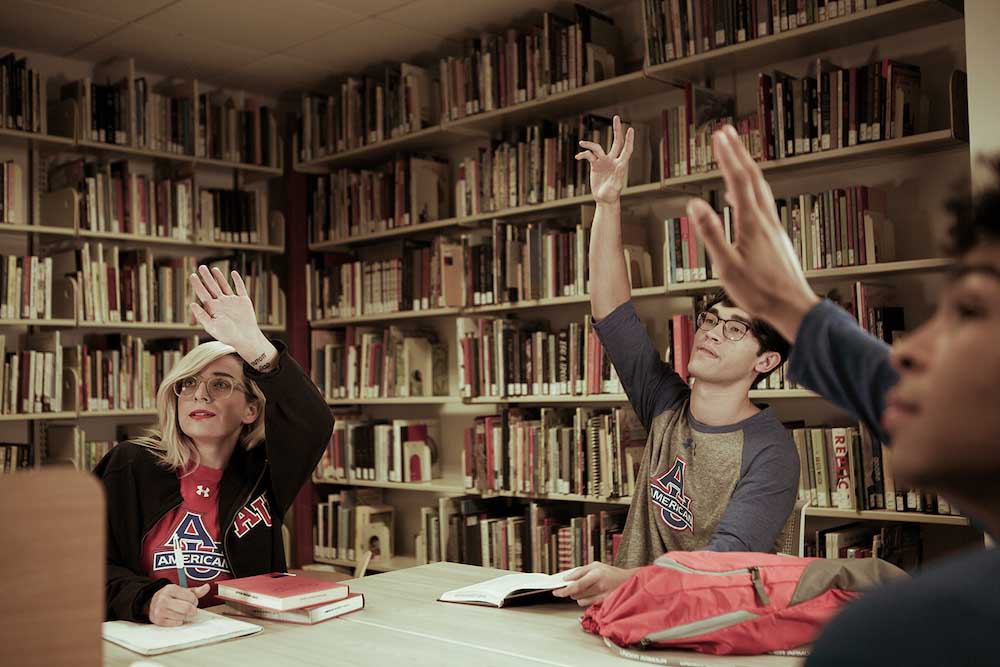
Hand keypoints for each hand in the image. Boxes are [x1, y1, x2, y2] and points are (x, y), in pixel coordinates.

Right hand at [146, 583, 209, 626]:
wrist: (151, 603)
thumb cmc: (169, 597)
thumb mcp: (181, 591)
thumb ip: (195, 591)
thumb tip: (207, 587)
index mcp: (170, 589)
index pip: (191, 597)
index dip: (195, 600)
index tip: (192, 601)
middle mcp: (163, 599)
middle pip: (187, 608)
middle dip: (192, 609)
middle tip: (190, 608)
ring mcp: (159, 611)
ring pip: (182, 617)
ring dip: (185, 616)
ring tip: (180, 611)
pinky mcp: (158, 621)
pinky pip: (176, 623)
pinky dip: (179, 621)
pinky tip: (175, 616)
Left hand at [189, 266, 276, 370]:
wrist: (245, 339)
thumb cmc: (227, 336)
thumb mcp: (212, 327)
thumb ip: (201, 316)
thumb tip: (192, 304)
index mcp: (212, 308)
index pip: (202, 293)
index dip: (197, 284)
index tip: (192, 275)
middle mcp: (221, 303)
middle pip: (212, 287)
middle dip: (206, 277)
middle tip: (201, 267)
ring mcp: (232, 301)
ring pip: (224, 286)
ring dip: (219, 277)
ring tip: (213, 268)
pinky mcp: (243, 301)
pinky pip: (240, 288)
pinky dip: (237, 280)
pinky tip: (233, 273)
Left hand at [551, 562, 636, 606]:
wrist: (628, 581)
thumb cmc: (610, 572)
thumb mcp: (595, 565)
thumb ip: (579, 571)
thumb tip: (566, 578)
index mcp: (596, 574)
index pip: (576, 585)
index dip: (565, 590)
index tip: (556, 592)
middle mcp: (599, 586)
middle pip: (577, 595)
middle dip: (570, 592)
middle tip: (567, 588)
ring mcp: (602, 596)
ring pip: (581, 601)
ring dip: (577, 597)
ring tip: (583, 590)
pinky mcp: (603, 604)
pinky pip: (588, 605)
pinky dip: (585, 600)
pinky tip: (589, 594)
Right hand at [576, 115, 634, 204]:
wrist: (604, 199)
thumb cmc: (611, 195)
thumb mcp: (616, 188)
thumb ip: (619, 178)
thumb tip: (621, 166)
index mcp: (620, 165)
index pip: (626, 150)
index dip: (629, 140)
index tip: (631, 129)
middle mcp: (613, 160)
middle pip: (616, 142)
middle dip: (616, 129)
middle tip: (616, 117)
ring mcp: (604, 161)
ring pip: (597, 148)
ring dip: (589, 145)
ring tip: (581, 143)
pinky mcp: (596, 165)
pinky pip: (589, 156)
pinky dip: (583, 155)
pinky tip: (578, 157)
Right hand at [686, 125, 819, 341]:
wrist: (793, 307)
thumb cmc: (759, 291)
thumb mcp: (727, 266)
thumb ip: (711, 233)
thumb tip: (694, 205)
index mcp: (752, 223)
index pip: (738, 180)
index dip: (728, 156)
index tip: (719, 136)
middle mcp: (766, 220)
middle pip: (752, 177)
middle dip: (738, 153)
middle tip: (726, 133)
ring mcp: (773, 227)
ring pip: (761, 188)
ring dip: (747, 168)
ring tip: (736, 156)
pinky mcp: (776, 236)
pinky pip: (763, 203)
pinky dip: (752, 189)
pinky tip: (745, 197)